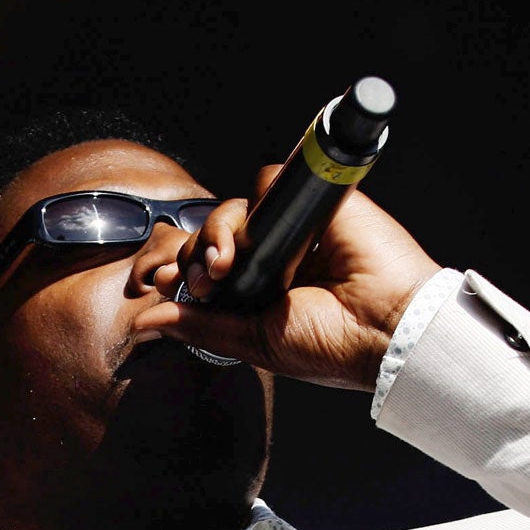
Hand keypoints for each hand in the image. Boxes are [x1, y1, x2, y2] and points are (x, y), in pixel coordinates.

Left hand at [134, 166, 443, 390]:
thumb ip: (202, 327)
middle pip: (213, 239)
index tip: (171, 284)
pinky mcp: (313, 202)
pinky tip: (251, 237)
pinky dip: (254, 199)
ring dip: (215, 234)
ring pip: (233, 211)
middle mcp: (275, 260)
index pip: (208, 271)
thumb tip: (146, 321)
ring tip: (224, 265)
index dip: (185, 272)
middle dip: (195, 256)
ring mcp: (294, 230)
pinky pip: (268, 182)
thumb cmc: (330, 346)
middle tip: (204, 282)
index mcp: (262, 295)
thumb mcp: (254, 343)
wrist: (383, 327)